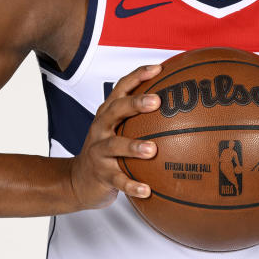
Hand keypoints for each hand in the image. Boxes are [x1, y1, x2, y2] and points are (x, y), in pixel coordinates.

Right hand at [68, 64, 161, 210]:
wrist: (77, 180)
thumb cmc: (106, 151)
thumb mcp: (118, 130)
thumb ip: (142, 118)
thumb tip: (181, 107)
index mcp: (107, 114)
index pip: (120, 88)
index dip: (138, 76)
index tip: (158, 68)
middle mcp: (100, 129)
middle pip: (115, 110)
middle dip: (135, 103)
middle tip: (157, 101)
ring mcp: (98, 152)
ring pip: (113, 146)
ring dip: (132, 146)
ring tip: (152, 150)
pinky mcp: (100, 175)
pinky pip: (117, 180)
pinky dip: (131, 185)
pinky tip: (147, 190)